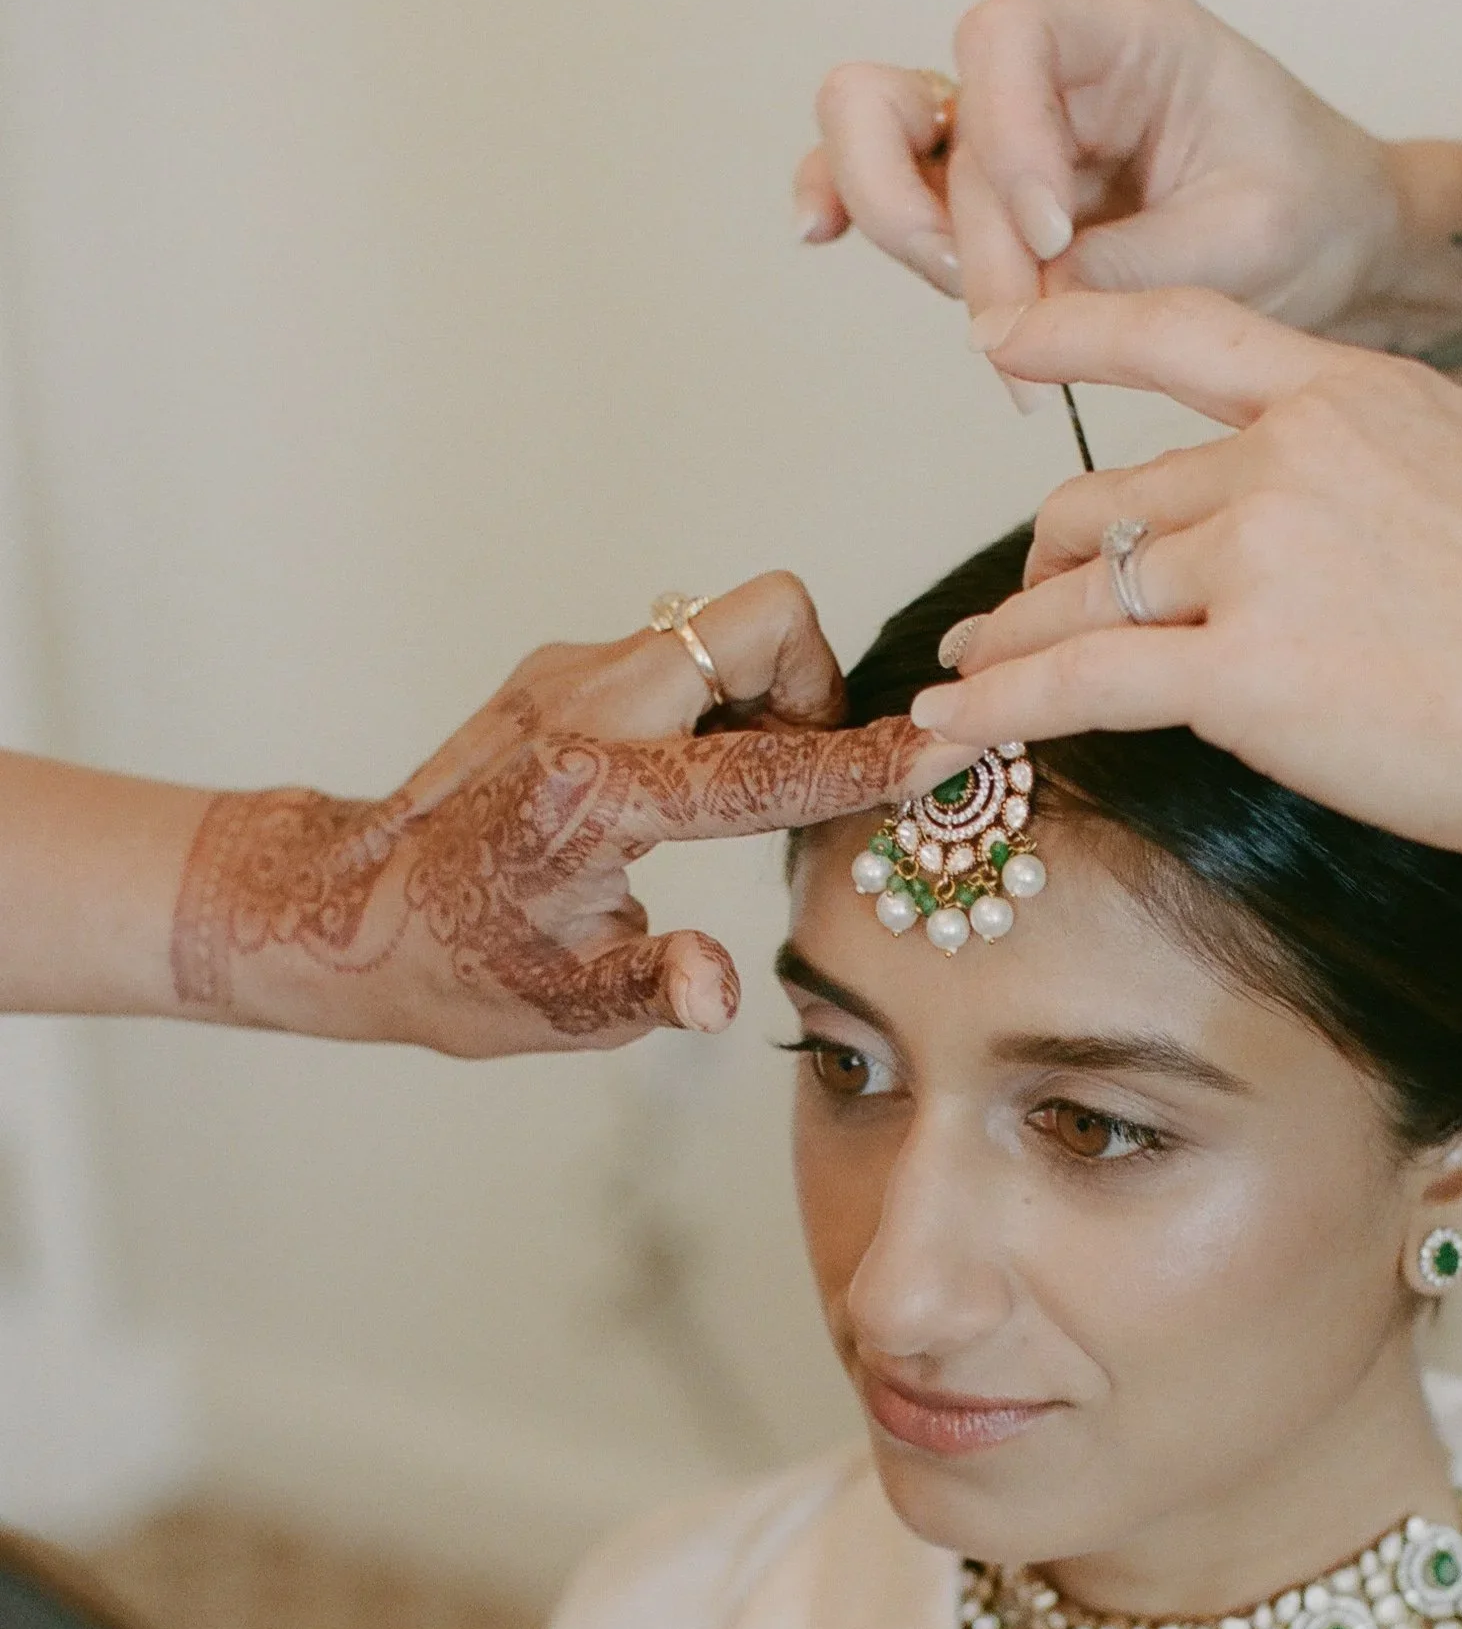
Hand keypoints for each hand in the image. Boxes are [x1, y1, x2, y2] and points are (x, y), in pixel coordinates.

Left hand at [170, 572, 926, 1052]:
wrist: (344, 908)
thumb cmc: (453, 966)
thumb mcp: (558, 1010)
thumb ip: (651, 992)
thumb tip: (717, 995)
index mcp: (597, 794)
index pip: (769, 767)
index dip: (871, 764)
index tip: (949, 748)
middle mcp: (587, 708)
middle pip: (763, 618)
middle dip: (814, 688)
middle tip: (796, 779)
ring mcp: (572, 675)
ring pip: (725, 625)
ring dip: (766, 696)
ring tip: (737, 797)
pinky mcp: (564, 672)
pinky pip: (682, 651)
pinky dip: (715, 703)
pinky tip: (686, 789)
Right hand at [794, 0, 1407, 335]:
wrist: (1337, 243)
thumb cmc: (1308, 212)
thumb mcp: (1241, 248)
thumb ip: (1123, 276)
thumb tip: (1018, 319)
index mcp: (1126, 32)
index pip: (1003, 40)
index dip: (1003, 143)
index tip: (1056, 241)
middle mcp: (1051, 66)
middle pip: (913, 100)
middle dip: (951, 230)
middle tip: (1014, 318)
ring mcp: (1007, 127)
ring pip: (881, 139)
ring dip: (912, 243)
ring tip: (995, 329)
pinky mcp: (990, 192)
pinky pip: (891, 180)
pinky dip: (850, 206)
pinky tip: (820, 233)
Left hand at [907, 289, 1461, 902]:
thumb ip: (1404, 480)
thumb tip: (1371, 526)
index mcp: (1354, 397)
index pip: (1182, 331)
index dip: (1078, 328)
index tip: (1008, 330)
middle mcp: (1288, 459)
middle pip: (1115, 502)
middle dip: (1054, 563)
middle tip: (1016, 606)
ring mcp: (1258, 560)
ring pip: (1086, 596)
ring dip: (1011, 642)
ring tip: (965, 673)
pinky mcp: (1241, 672)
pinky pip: (1078, 686)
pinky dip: (998, 711)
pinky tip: (945, 727)